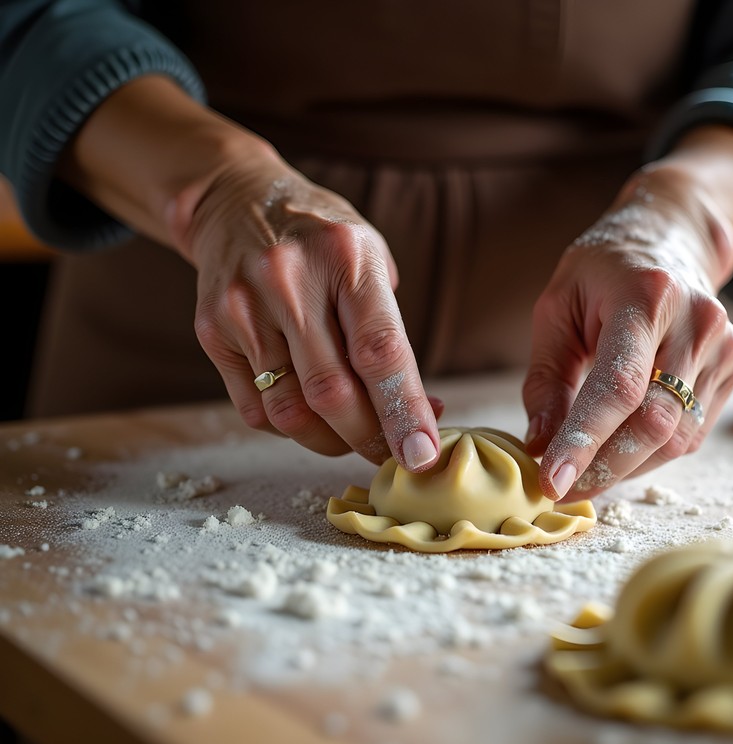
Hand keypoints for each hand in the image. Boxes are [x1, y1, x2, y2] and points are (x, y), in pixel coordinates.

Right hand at [181, 152, 440, 467]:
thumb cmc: (323, 241)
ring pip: (289, 410)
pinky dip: (290, 427)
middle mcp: (289, 280)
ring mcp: (243, 306)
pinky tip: (309, 414)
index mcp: (345, 257)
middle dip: (368, 437)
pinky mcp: (211, 330)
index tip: (422, 455)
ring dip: (329, 441)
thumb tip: (424, 412)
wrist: (236, 202)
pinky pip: (255, 408)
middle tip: (391, 452)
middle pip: (332, 392)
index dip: (404, 411)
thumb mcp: (371, 259)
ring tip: (351, 435)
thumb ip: (390, 332)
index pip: (379, 351)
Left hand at [523, 163, 732, 500]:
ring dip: (627, 466)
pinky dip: (652, 451)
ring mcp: (724, 345)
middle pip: (655, 422)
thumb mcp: (556, 307)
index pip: (618, 386)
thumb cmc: (601, 273)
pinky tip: (624, 443)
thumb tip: (539, 444)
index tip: (552, 482)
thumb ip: (546, 378)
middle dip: (604, 468)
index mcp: (645, 297)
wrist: (669, 238)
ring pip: (676, 438)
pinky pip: (693, 432)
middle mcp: (697, 321)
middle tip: (563, 490)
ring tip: (587, 470)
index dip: (585, 441)